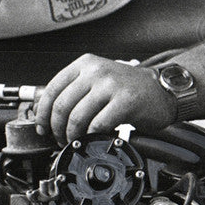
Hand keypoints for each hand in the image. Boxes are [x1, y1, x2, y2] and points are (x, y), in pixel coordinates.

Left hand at [34, 53, 177, 144]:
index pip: (52, 89)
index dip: (43, 113)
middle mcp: (96, 71)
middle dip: (56, 128)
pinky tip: (94, 138)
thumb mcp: (97, 80)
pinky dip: (92, 136)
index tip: (42, 127)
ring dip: (72, 135)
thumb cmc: (128, 89)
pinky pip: (98, 124)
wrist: (161, 90)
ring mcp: (110, 85)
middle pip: (62, 105)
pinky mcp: (125, 101)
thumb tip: (48, 113)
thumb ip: (75, 90)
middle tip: (59, 139)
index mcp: (84, 64)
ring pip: (77, 117)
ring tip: (75, 141)